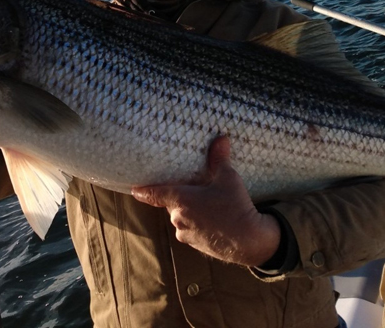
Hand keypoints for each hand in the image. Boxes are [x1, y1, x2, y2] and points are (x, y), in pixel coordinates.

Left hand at [131, 136, 280, 266]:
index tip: (134, 189)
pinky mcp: (195, 245)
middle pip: (171, 204)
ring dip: (189, 212)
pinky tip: (213, 221)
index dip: (143, 191)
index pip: (153, 194)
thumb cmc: (235, 206)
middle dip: (180, 197)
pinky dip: (197, 225)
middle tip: (194, 190)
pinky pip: (190, 231)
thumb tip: (221, 138)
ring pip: (181, 218)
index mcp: (180, 199)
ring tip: (208, 206)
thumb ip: (219, 159)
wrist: (249, 241)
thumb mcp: (228, 178)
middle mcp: (178, 217)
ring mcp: (185, 233)